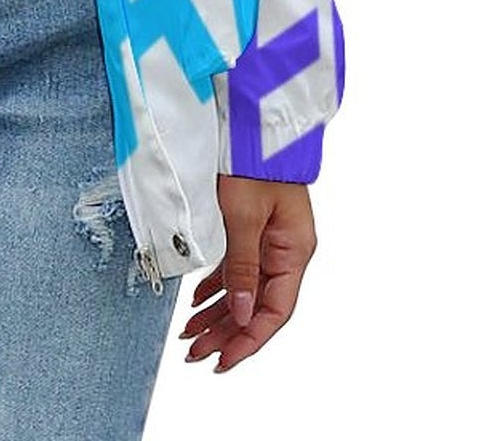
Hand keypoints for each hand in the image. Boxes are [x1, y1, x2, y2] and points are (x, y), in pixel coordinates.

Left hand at [180, 173, 317, 372]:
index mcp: (294, 251)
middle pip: (256, 305)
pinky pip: (236, 268)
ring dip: (218, 313)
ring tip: (191, 335)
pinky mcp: (253, 230)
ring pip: (244, 289)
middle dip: (226, 332)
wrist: (252, 125)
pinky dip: (217, 286)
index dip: (248, 340)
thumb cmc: (254, 162)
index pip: (274, 311)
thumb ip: (241, 266)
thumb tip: (239, 313)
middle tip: (196, 353)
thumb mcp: (244, 217)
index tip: (223, 360)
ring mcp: (270, 241)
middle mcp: (285, 251)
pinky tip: (198, 301)